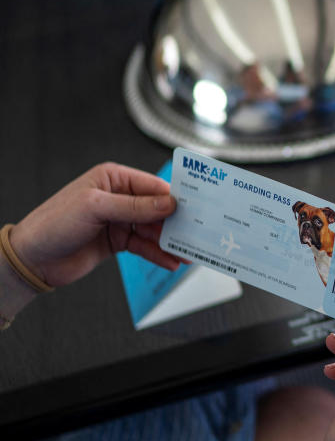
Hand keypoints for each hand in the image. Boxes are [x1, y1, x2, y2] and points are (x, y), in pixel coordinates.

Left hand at [8, 162, 187, 287]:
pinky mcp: (118, 241)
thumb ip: (134, 207)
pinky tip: (170, 261)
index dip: (175, 198)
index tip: (195, 210)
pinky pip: (144, 246)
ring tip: (187, 252)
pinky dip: (158, 254)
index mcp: (113, 179)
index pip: (153, 185)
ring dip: (170, 242)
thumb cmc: (52, 224)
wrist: (31, 260)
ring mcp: (119, 220)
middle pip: (158, 208)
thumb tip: (168, 203)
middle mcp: (119, 197)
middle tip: (196, 234)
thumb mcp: (95, 208)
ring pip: (153, 229)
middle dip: (176, 223)